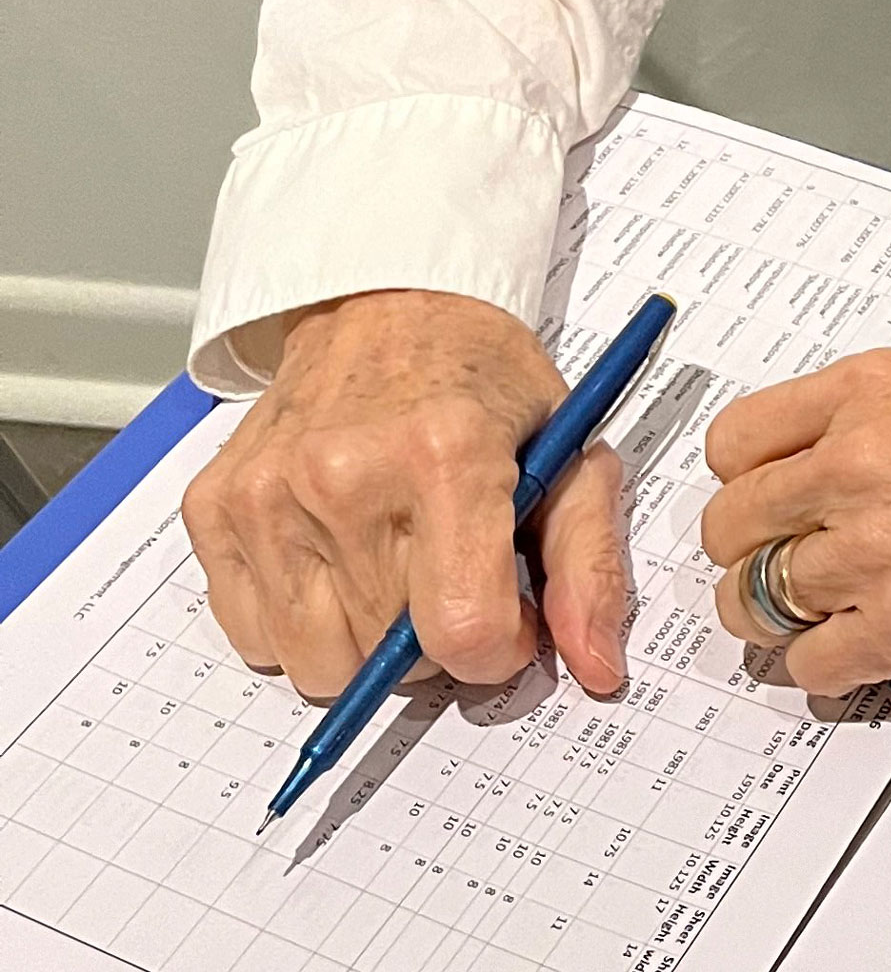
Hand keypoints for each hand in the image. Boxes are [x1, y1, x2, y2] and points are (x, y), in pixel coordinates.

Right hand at [184, 288, 629, 703]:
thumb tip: (598, 669)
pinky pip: (252, 635)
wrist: (385, 303)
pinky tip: (330, 557)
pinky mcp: (212, 506)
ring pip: (316, 664)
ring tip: (388, 564)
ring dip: (360, 640)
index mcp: (447, 455)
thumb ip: (588, 566)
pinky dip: (296, 620)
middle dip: (433, 638)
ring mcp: (268, 494)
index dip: (498, 649)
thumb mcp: (570, 452)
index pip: (464, 633)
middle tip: (446, 567)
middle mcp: (344, 474)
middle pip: (390, 660)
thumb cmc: (481, 381)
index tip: (506, 615)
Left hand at [697, 348, 890, 692]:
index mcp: (883, 390)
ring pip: (759, 600)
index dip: (746, 480)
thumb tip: (842, 448)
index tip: (760, 500)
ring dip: (783, 617)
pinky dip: (826, 669)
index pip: (740, 440)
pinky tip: (858, 654)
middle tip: (779, 569)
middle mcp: (869, 460)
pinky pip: (813, 662)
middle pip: (732, 524)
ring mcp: (887, 545)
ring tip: (822, 617)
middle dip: (751, 552)